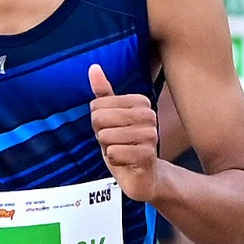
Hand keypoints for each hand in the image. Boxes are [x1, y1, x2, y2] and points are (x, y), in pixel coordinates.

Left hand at [88, 64, 159, 200]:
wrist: (144, 175)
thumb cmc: (126, 145)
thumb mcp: (111, 118)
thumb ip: (103, 94)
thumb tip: (93, 67)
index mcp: (141, 102)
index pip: (97, 105)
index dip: (98, 122)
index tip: (113, 129)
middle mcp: (149, 116)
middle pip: (100, 118)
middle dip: (101, 135)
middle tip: (115, 142)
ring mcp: (150, 135)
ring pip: (106, 136)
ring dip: (108, 148)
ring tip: (121, 151)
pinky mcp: (147, 155)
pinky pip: (114, 153)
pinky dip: (114, 160)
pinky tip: (126, 162)